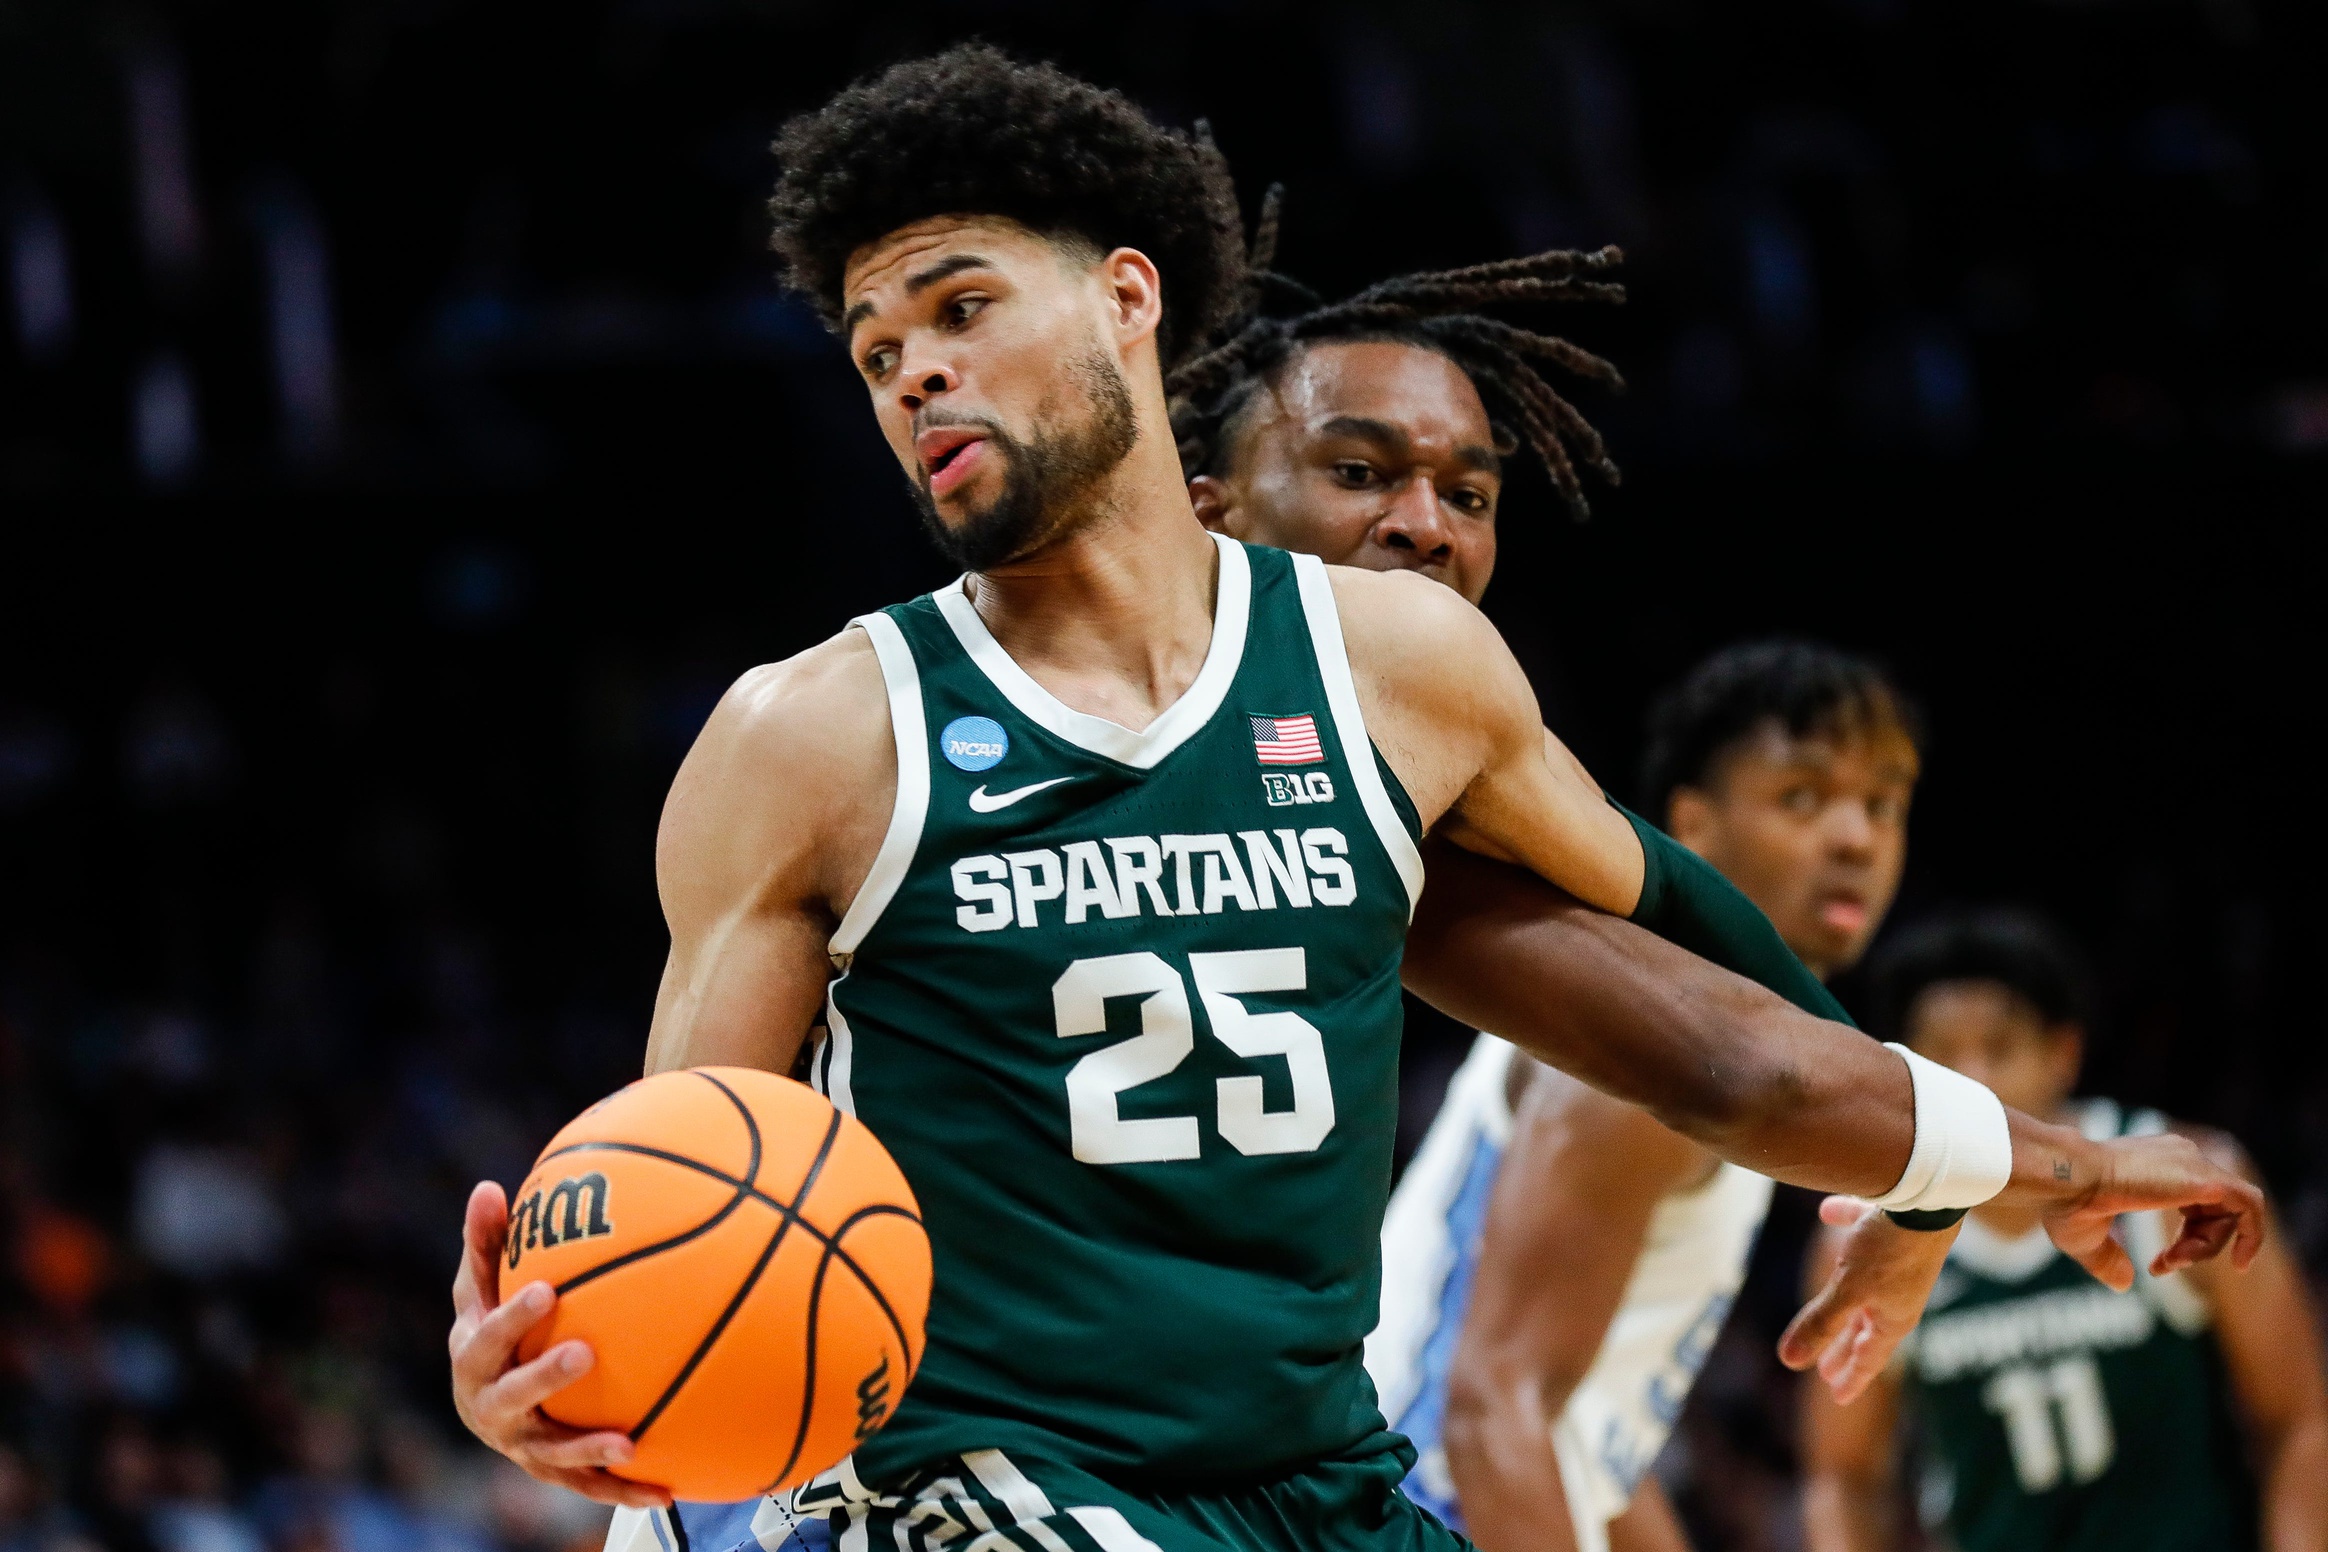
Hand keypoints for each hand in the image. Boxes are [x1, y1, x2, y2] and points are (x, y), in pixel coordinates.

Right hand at [448, 1181, 672, 1507]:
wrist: (483, 1398)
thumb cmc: (493, 1324)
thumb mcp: (484, 1284)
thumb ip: (488, 1241)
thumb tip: (489, 1187)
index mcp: (473, 1357)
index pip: (487, 1336)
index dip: (512, 1317)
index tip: (547, 1290)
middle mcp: (491, 1406)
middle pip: (512, 1397)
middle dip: (544, 1377)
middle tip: (584, 1352)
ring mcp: (521, 1443)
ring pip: (550, 1453)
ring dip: (586, 1449)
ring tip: (627, 1443)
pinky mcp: (552, 1471)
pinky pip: (589, 1485)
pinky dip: (625, 1489)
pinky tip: (668, 1487)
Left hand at [1779, 1197, 1954, 1403]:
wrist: (1930, 1196)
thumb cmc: (1891, 1248)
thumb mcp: (1848, 1289)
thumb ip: (1820, 1323)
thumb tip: (1789, 1362)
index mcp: (1892, 1319)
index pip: (1868, 1359)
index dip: (1850, 1378)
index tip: (1837, 1397)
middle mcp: (1898, 1297)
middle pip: (1865, 1328)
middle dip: (1844, 1348)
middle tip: (1826, 1370)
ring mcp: (1899, 1266)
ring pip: (1865, 1288)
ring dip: (1845, 1302)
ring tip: (1830, 1311)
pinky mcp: (1895, 1231)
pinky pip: (1864, 1232)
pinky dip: (1847, 1226)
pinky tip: (1827, 1212)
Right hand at [2036, 1129, 2264, 1290]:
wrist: (2064, 1176)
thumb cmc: (2063, 1200)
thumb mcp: (2085, 1238)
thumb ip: (2109, 1258)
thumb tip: (2124, 1284)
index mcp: (2151, 1162)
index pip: (2192, 1200)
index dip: (2185, 1239)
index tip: (2159, 1266)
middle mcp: (2177, 1155)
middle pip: (2215, 1208)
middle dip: (2197, 1245)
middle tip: (2166, 1266)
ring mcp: (2193, 1162)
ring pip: (2232, 1210)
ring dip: (2208, 1247)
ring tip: (2175, 1261)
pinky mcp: (2207, 1178)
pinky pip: (2250, 1206)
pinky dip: (2251, 1235)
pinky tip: (2239, 1263)